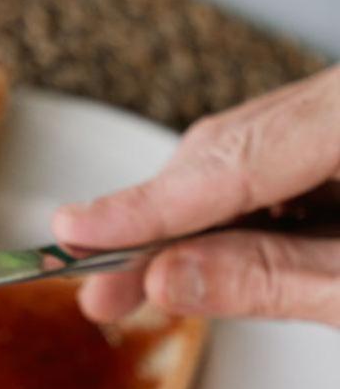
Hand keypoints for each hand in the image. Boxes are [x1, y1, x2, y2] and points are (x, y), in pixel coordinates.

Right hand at [53, 66, 339, 325]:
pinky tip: (207, 258)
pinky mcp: (332, 140)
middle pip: (229, 149)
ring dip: (193, 224)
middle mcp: (339, 104)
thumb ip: (270, 278)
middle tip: (102, 285)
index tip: (76, 231)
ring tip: (145, 284)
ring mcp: (333, 117)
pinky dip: (237, 216)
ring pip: (243, 155)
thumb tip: (168, 278)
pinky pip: (274, 165)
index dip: (147, 203)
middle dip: (161, 222)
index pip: (235, 159)